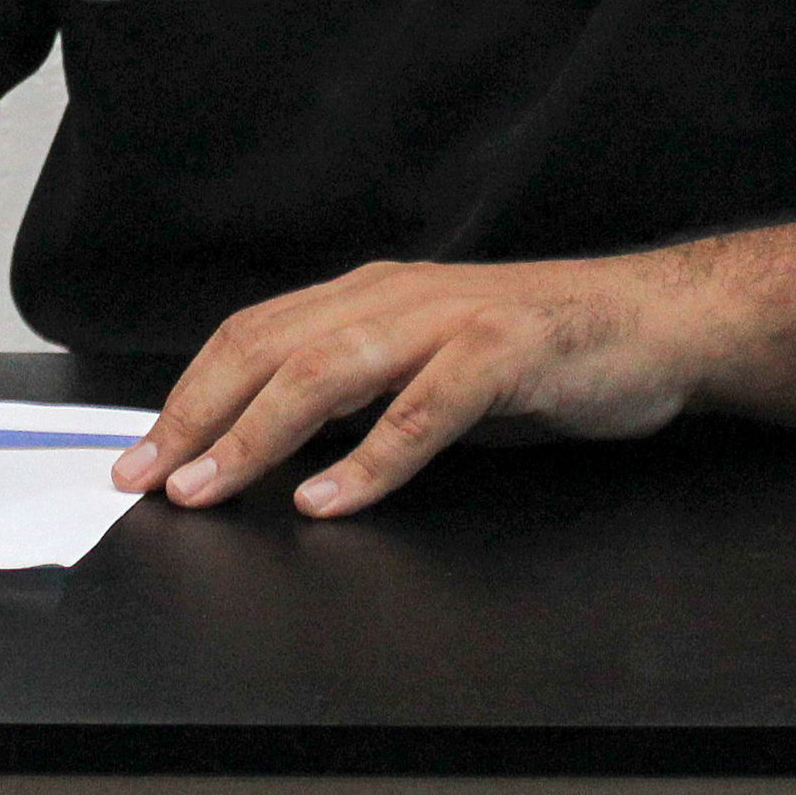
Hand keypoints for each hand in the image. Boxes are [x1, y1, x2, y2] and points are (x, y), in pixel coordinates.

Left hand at [111, 255, 712, 519]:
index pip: (251, 338)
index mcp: (368, 297)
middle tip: (148, 478)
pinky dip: (369, 457)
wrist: (655, 321)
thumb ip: (360, 396)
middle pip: (267, 348)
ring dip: (257, 434)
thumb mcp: (428, 368)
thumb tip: (270, 448)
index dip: (187, 395)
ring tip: (210, 487)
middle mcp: (395, 297)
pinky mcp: (504, 350)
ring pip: (326, 370)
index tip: (140, 456)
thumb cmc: (542, 352)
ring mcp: (448, 319)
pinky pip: (424, 407)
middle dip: (196, 415)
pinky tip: (329, 498)